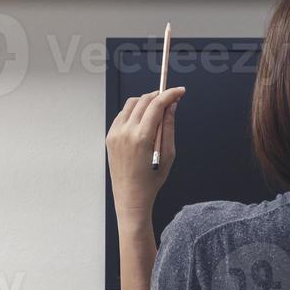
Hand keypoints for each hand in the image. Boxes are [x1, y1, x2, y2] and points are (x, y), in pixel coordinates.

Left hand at [106, 87, 186, 223]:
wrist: (130, 197)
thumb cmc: (150, 181)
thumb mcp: (168, 154)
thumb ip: (169, 127)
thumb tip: (172, 107)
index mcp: (142, 138)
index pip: (157, 104)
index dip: (170, 94)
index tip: (180, 91)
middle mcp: (126, 133)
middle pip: (144, 100)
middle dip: (159, 96)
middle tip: (171, 99)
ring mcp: (115, 134)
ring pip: (131, 104)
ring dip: (146, 102)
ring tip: (158, 110)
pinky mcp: (110, 137)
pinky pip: (122, 115)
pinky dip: (134, 112)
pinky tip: (144, 119)